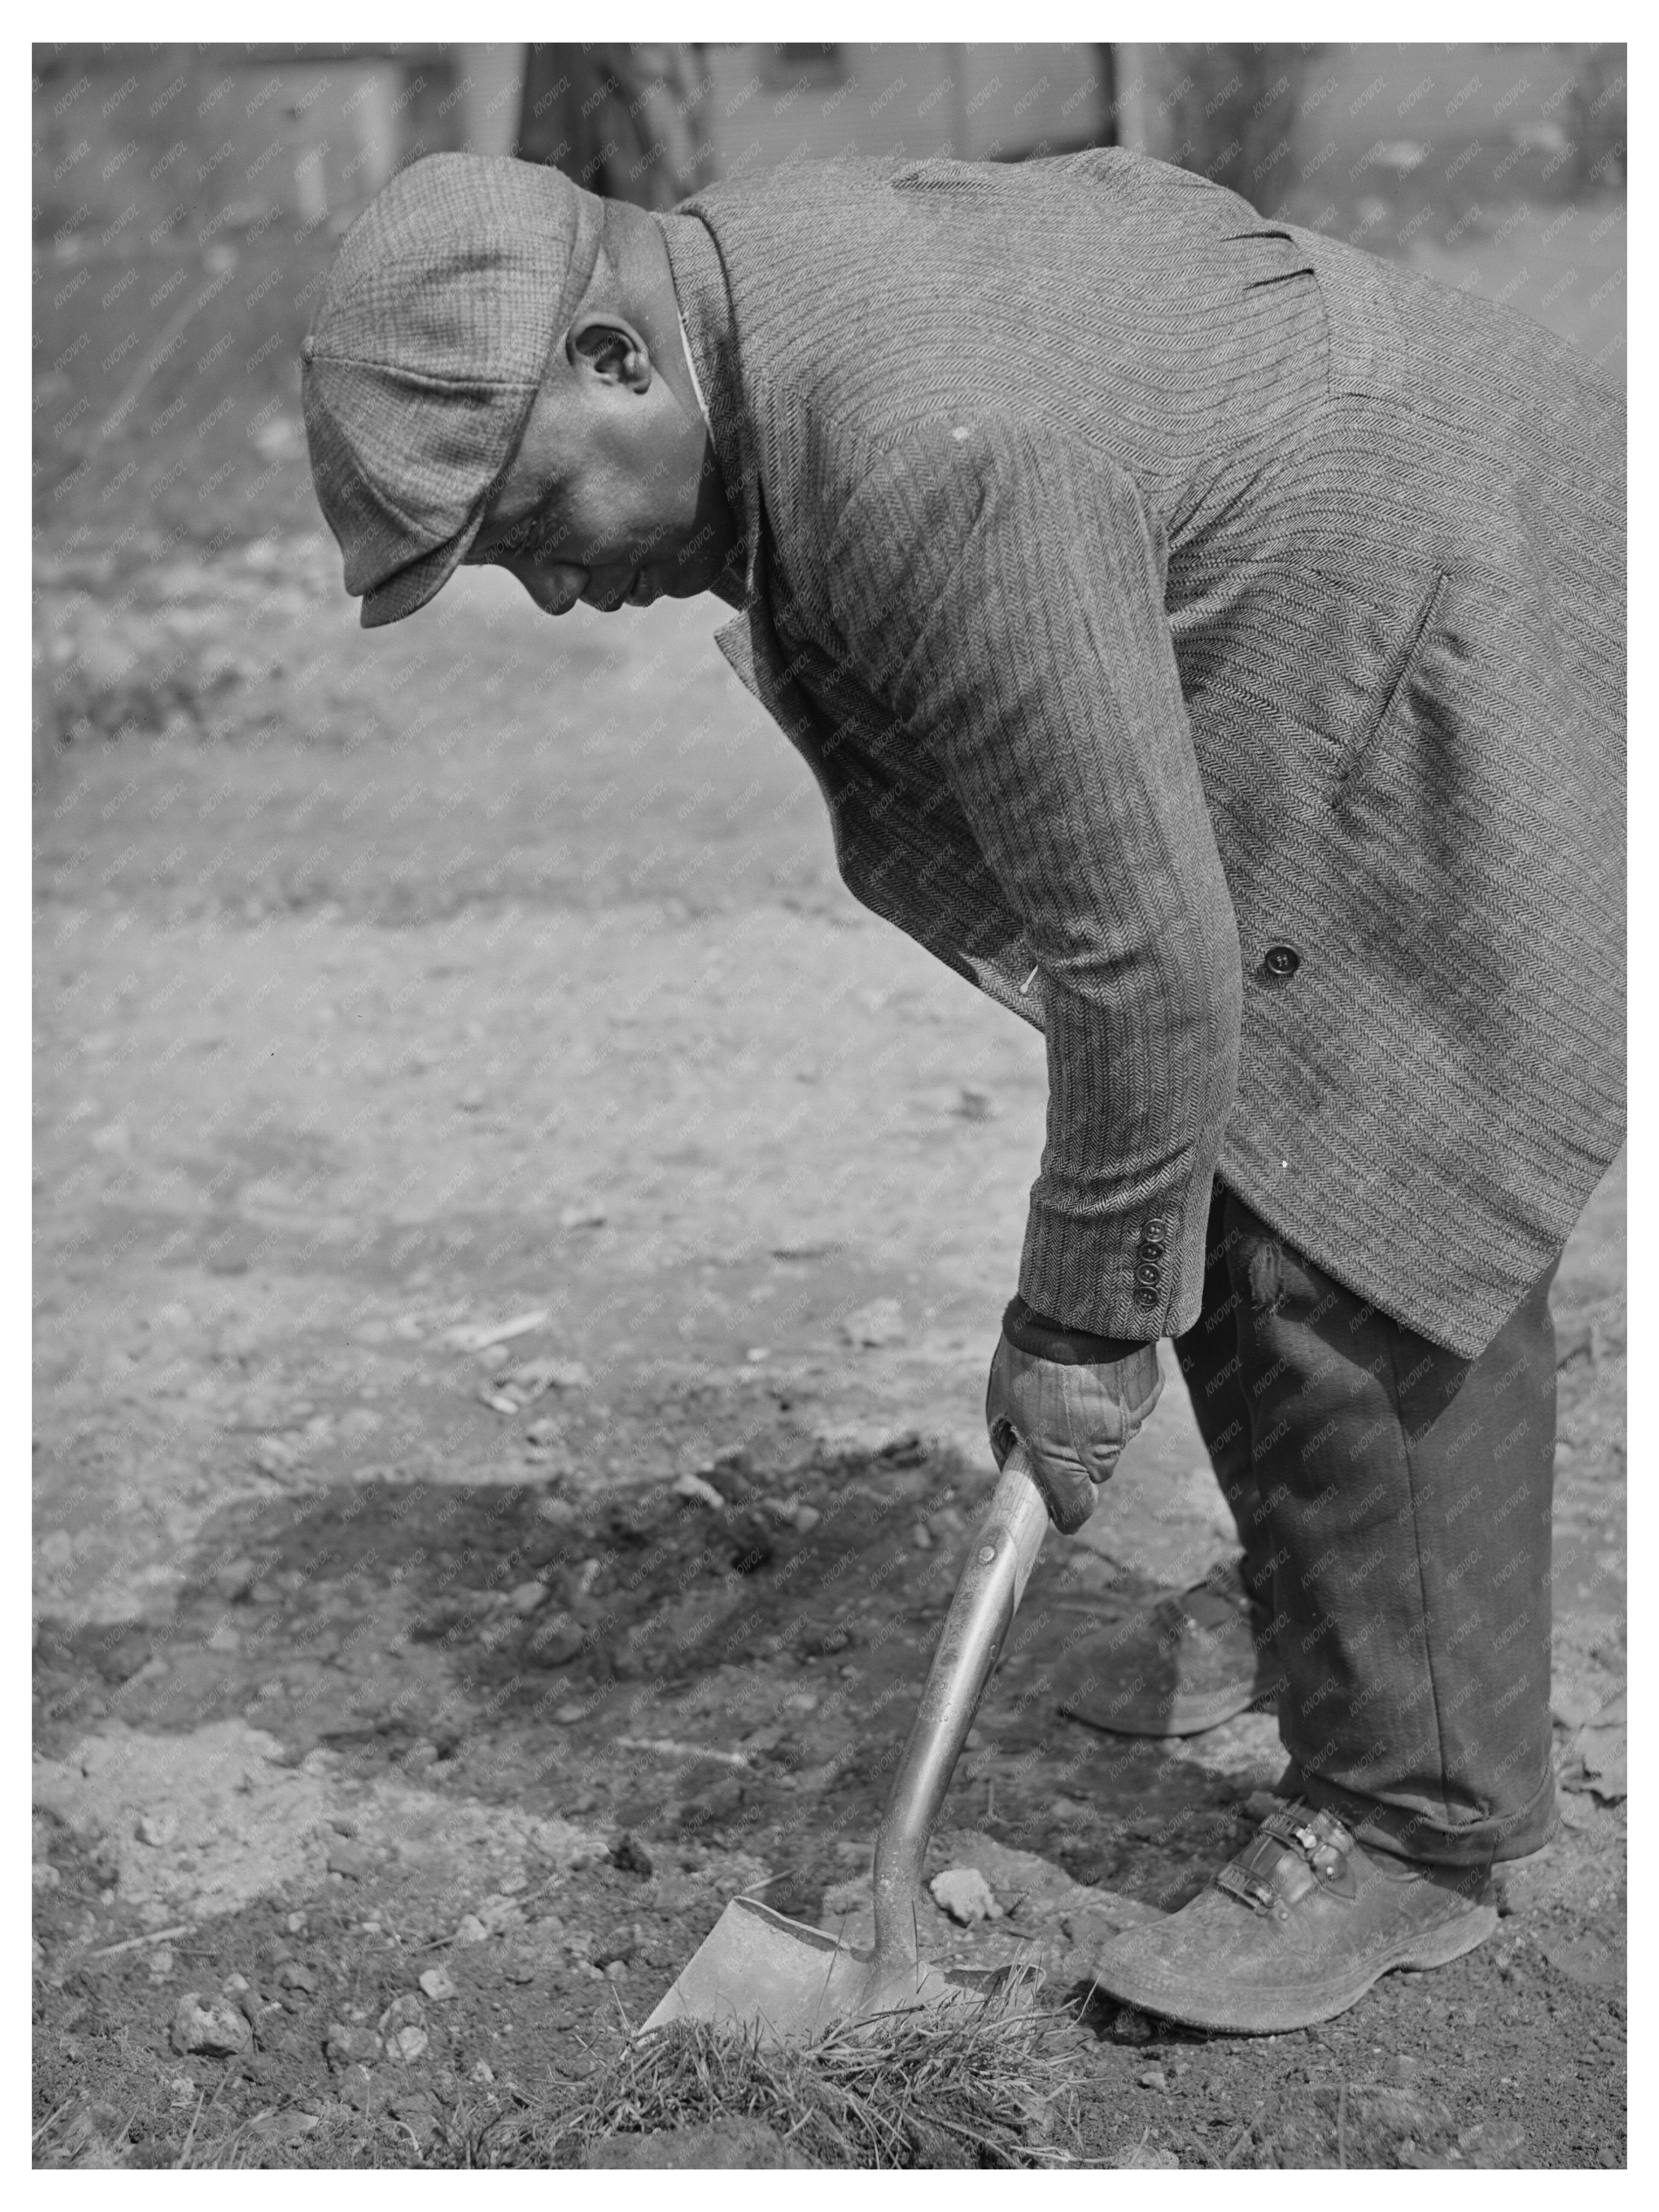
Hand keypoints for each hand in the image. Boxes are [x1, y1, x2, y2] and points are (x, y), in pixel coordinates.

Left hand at [985, 1299, 1162, 1534]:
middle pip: (1095, 1472)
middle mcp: (1099, 1447)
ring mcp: (1129, 1423)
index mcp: (1060, 1455)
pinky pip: (1131, 1409)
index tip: (1061, 1512)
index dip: (1067, 1514)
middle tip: (1058, 1423)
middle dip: (1078, 1458)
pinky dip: (1117, 1397)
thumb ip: (1005, 1441)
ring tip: (1076, 1383)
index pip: (1075, 1509)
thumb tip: (1013, 1464)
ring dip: (1098, 1423)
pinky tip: (1099, 1369)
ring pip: (1114, 1439)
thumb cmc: (1028, 1355)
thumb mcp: (1000, 1400)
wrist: (1077, 1305)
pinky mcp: (1148, 1396)